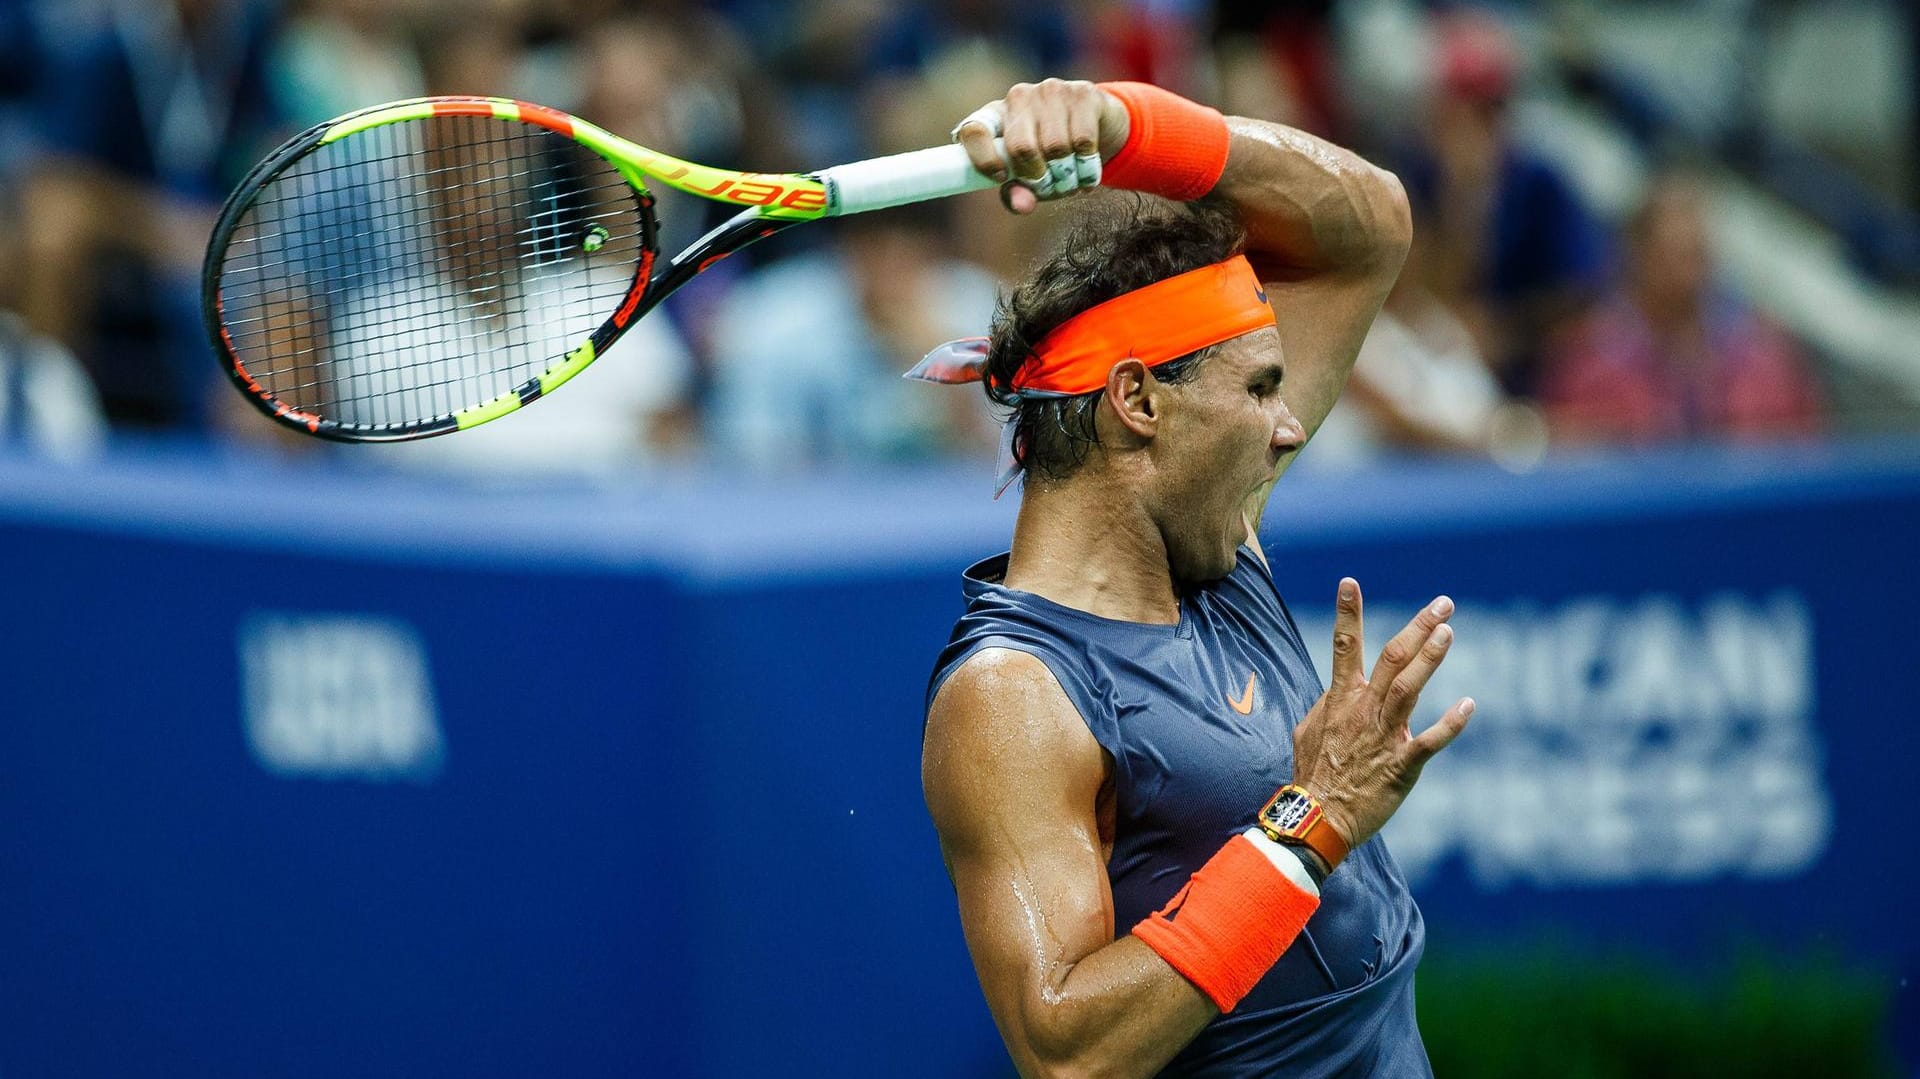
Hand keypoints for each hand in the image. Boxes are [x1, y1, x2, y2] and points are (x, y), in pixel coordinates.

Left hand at [951, 78, 1130, 214]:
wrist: (1098, 129)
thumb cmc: (1051, 158)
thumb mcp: (1029, 178)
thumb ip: (1017, 193)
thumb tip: (1022, 204)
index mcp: (995, 117)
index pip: (973, 131)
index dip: (983, 159)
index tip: (1001, 178)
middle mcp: (1018, 98)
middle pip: (1021, 147)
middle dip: (1038, 178)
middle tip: (1050, 187)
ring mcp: (1050, 91)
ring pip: (1056, 147)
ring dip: (1066, 177)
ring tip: (1071, 180)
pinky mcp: (1081, 93)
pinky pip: (1083, 141)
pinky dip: (1087, 167)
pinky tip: (1087, 171)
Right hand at [1290, 578, 1473, 849]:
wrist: (1318, 817)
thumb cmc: (1313, 774)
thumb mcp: (1308, 731)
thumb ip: (1327, 705)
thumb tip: (1335, 690)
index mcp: (1342, 699)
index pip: (1343, 647)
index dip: (1346, 613)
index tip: (1349, 582)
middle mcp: (1364, 710)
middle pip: (1392, 658)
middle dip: (1417, 627)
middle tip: (1443, 603)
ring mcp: (1383, 736)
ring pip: (1409, 688)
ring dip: (1430, 658)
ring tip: (1448, 632)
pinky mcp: (1401, 765)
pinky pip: (1429, 742)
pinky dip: (1450, 724)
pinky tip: (1469, 705)